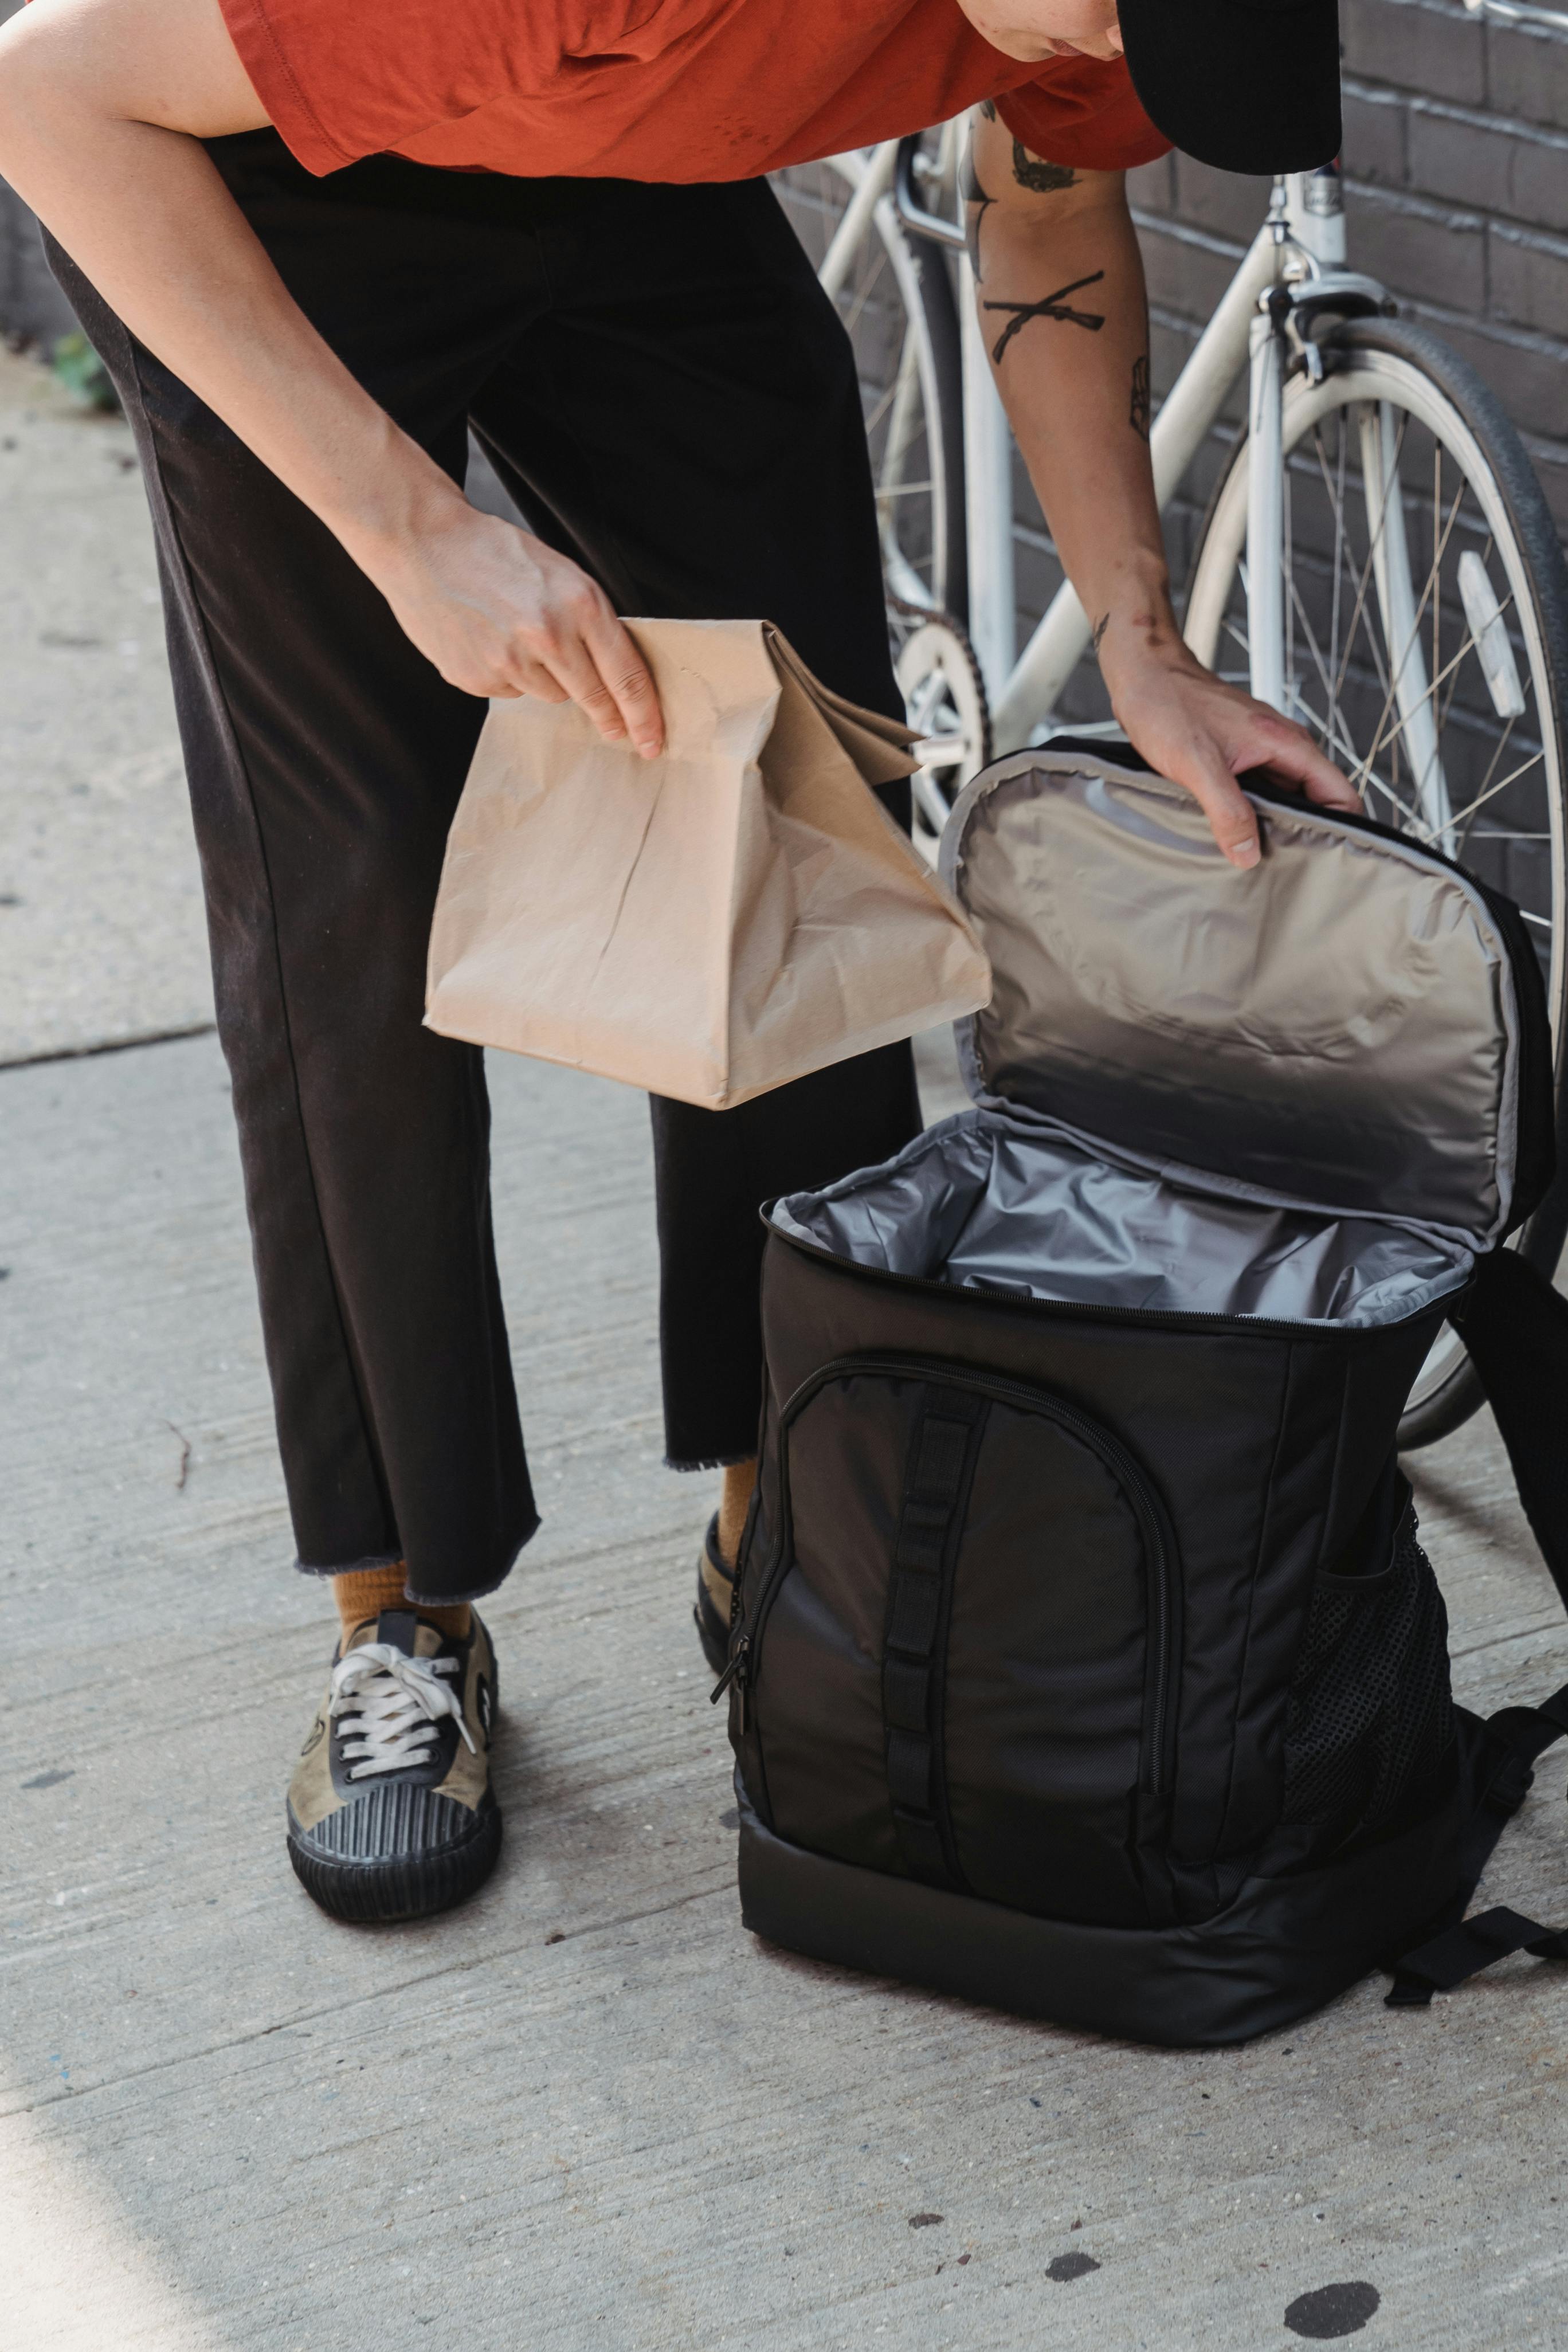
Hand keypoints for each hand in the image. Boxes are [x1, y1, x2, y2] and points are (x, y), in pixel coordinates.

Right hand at [367, 495, 664, 756]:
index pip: (626, 676)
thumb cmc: (496, 552)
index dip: (644, 716)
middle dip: (608, 717)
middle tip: (617, 730)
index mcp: (579, 604)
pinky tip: (489, 641)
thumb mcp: (561, 572)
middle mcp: (547, 636)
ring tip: (518, 637)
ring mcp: (508, 662)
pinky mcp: (476, 678)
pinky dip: (509, 675)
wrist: (424, 543)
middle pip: (594, 697)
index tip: (652, 740)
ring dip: (548, 679)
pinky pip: (511, 692)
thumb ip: (590, 621)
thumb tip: (615, 672)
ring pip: (551, 695)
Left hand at [1099, 618, 1358, 867]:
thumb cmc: (1169, 703)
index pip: (1340, 794)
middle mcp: (1281, 747)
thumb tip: (1248, 853)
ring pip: (1286, 799)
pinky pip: (1260, 793)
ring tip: (1257, 857)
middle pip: (1316, 801)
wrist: (1143, 673)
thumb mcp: (1198, 764)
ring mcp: (1261, 752)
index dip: (1341, 829)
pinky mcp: (1239, 758)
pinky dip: (1252, 816)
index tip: (1322, 860)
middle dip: (1306, 835)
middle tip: (1285, 869)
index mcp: (1287, 743)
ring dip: (1276, 827)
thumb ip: (1227, 810)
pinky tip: (1233, 835)